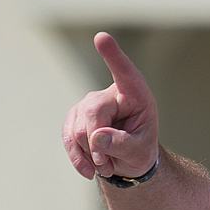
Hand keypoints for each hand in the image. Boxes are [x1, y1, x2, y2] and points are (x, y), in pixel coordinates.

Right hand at [62, 32, 158, 179]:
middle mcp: (111, 94)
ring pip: (78, 128)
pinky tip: (88, 171)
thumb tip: (97, 138)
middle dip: (97, 144)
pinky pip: (68, 137)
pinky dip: (77, 157)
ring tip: (107, 167)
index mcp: (135, 94)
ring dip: (90, 155)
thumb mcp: (140, 153)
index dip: (112, 56)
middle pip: (93, 113)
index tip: (101, 37)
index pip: (124, 73)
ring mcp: (89, 104)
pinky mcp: (75, 117)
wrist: (128, 161)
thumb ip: (122, 145)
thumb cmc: (140, 150)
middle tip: (108, 167)